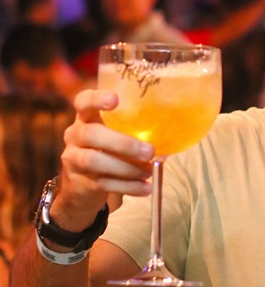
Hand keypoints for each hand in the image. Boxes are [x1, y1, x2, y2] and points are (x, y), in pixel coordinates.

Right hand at [52, 89, 153, 231]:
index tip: (115, 100)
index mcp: (87, 116)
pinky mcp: (78, 181)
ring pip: (95, 161)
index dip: (97, 99)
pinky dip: (128, 186)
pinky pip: (103, 183)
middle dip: (123, 143)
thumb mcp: (115, 134)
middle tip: (149, 152)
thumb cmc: (108, 150)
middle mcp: (75, 134)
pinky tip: (145, 188)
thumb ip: (134, 131)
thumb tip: (168, 136)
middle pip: (92, 134)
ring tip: (149, 171)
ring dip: (127, 168)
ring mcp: (73, 158)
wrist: (82, 185)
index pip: (84, 101)